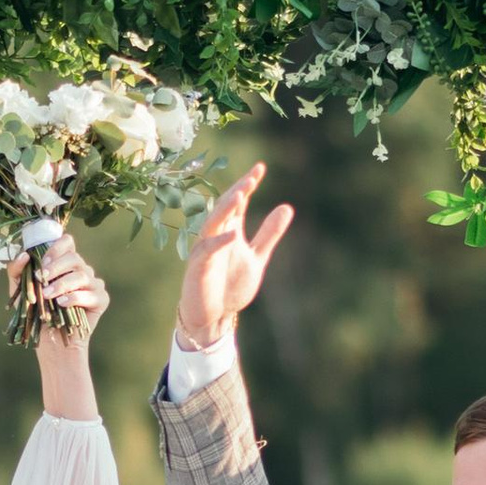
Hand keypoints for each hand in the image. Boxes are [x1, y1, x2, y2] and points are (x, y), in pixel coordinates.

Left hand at [23, 231, 107, 418]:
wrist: (50, 342)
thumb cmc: (36, 314)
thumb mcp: (21, 291)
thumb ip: (17, 271)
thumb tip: (24, 254)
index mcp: (64, 263)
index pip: (66, 242)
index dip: (55, 248)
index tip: (42, 262)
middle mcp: (81, 270)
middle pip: (74, 258)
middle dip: (56, 267)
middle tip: (42, 280)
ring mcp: (93, 284)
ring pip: (83, 274)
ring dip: (62, 284)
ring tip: (48, 297)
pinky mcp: (101, 300)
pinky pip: (92, 293)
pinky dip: (76, 298)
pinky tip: (62, 304)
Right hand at [176, 164, 292, 348]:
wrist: (213, 317)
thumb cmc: (230, 285)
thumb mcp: (257, 257)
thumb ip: (270, 233)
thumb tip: (287, 207)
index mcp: (229, 230)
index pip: (238, 202)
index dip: (247, 184)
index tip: (260, 168)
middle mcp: (215, 235)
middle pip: (224, 207)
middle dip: (237, 192)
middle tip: (251, 177)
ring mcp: (204, 250)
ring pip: (212, 223)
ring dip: (225, 209)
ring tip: (240, 195)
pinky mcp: (198, 267)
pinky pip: (207, 251)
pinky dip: (219, 242)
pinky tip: (233, 233)